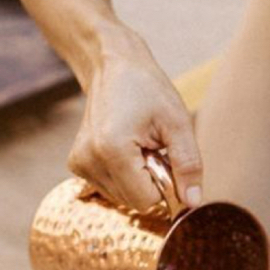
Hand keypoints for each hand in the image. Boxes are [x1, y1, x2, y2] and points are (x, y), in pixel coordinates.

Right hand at [69, 41, 202, 212]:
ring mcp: (80, 165)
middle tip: (151, 149)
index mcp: (112, 150)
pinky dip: (124, 176)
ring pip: (123, 199)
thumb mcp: (178, 122)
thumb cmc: (147, 88)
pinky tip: (124, 150)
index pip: (147, 200)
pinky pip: (111, 189)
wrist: (111, 66)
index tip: (163, 156)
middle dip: (150, 183)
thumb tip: (193, 202)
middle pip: (134, 202)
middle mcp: (90, 161)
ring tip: (137, 147)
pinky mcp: (77, 165)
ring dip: (137, 180)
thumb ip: (188, 165)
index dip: (164, 184)